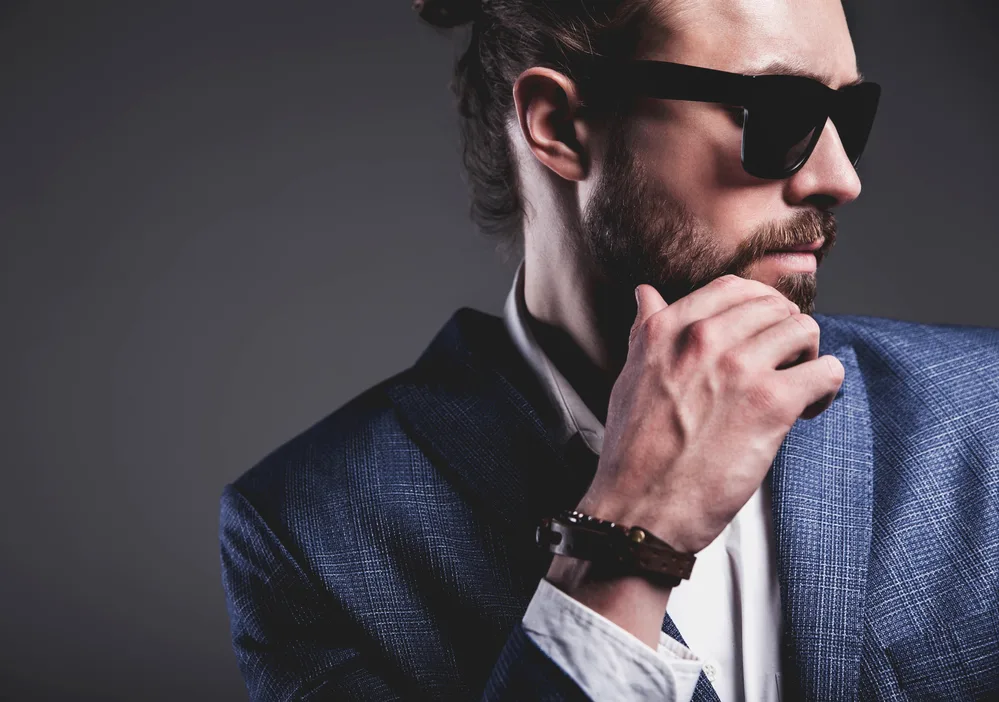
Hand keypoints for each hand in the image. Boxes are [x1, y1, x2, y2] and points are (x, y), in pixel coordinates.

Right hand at [576, 274, 843, 553]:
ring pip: (804, 330)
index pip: (733, 288)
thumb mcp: (630, 376)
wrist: (638, 509)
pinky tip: (806, 411)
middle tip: (781, 366)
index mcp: (666, 328)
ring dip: (807, 358)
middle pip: (774, 306)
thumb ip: (646, 330)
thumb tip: (646, 294)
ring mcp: (738, 367)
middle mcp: (703, 337)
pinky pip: (826, 371)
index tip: (763, 333)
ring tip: (795, 389)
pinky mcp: (771, 402)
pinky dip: (825, 390)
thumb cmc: (634, 453)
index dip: (758, 308)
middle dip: (784, 333)